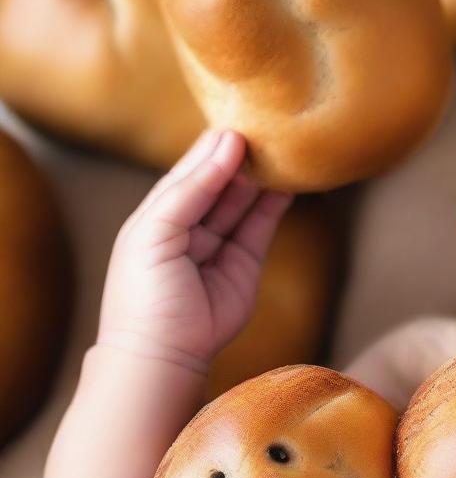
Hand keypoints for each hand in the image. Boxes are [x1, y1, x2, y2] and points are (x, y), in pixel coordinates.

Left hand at [97, 129, 292, 372]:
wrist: (165, 352)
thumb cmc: (145, 293)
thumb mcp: (156, 230)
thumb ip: (191, 188)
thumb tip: (227, 145)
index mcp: (157, 214)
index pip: (187, 172)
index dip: (210, 150)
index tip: (236, 125)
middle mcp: (188, 225)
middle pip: (217, 182)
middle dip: (238, 159)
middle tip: (265, 131)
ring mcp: (218, 244)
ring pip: (242, 200)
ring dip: (259, 177)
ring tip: (281, 150)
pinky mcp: (245, 262)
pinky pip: (261, 224)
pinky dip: (275, 203)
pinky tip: (288, 181)